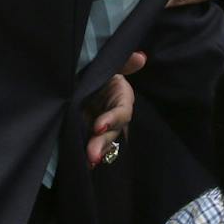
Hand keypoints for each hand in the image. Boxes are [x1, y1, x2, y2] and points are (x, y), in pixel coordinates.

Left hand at [84, 50, 143, 167]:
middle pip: (113, 133)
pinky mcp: (91, 132)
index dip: (112, 120)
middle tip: (92, 155)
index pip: (122, 113)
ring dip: (97, 152)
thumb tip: (141, 57)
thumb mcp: (108, 66)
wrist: (83, 78)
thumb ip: (123, 63)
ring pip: (104, 142)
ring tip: (88, 162)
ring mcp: (104, 126)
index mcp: (122, 99)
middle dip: (103, 143)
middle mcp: (115, 116)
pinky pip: (93, 145)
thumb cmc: (98, 70)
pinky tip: (84, 166)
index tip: (98, 126)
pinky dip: (88, 155)